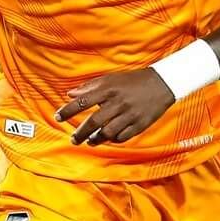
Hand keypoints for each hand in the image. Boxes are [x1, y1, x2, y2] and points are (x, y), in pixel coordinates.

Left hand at [55, 69, 176, 144]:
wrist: (161, 84)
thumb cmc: (132, 81)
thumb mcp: (111, 78)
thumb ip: (90, 87)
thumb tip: (70, 94)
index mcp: (109, 89)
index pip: (83, 101)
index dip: (68, 110)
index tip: (58, 117)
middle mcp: (118, 103)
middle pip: (93, 122)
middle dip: (80, 133)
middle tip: (73, 139)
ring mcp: (129, 115)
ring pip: (107, 133)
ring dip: (95, 139)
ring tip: (88, 141)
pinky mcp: (139, 125)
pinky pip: (122, 137)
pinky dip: (112, 139)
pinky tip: (107, 139)